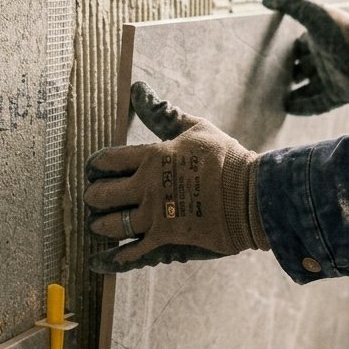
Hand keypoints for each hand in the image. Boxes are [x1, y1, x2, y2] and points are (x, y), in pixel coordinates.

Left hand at [84, 82, 269, 272]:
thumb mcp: (195, 128)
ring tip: (99, 225)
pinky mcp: (166, 241)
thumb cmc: (226, 158)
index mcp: (151, 157)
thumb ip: (163, 112)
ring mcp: (155, 215)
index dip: (95, 166)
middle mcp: (147, 186)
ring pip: (111, 225)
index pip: (106, 161)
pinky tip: (104, 260)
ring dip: (101, 226)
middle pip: (101, 195)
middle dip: (93, 197)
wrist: (254, 196)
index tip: (94, 170)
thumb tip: (137, 88)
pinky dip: (115, 258)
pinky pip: (131, 253)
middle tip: (94, 199)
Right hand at [262, 0, 348, 114]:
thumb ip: (291, 4)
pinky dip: (301, 107)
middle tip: (266, 79)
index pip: (298, 46)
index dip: (284, 50)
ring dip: (291, 92)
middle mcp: (324, 59)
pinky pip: (315, 104)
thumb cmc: (344, 33)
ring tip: (271, 98)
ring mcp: (331, 79)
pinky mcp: (337, 96)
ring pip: (306, 88)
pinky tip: (286, 109)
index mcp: (320, 40)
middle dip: (286, 72)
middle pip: (301, 68)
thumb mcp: (315, 14)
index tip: (267, 55)